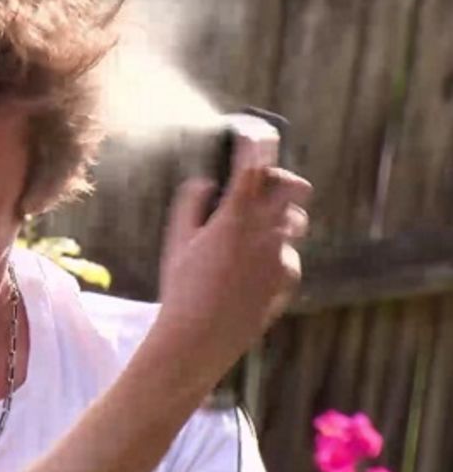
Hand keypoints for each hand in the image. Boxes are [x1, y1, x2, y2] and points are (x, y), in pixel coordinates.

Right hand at [156, 127, 312, 372]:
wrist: (200, 339)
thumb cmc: (182, 288)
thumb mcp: (177, 240)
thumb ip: (192, 204)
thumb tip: (208, 183)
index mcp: (236, 216)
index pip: (256, 164)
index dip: (256, 143)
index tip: (251, 133)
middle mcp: (266, 231)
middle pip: (294, 187)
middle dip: (281, 181)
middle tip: (260, 188)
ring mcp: (282, 257)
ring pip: (294, 223)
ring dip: (277, 220)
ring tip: (249, 236)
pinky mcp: (288, 281)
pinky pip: (288, 256)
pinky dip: (273, 256)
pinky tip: (247, 273)